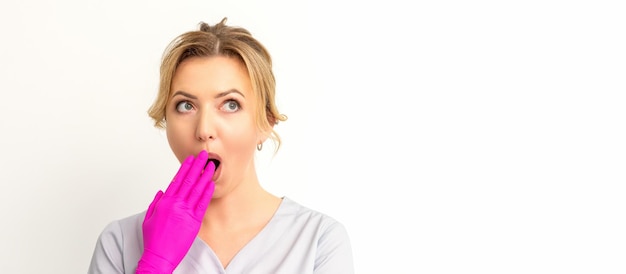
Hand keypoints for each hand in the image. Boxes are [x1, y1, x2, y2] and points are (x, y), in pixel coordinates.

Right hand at [136, 150, 215, 273]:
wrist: (158, 256)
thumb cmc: (153, 239)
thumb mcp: (148, 218)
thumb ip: (155, 203)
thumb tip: (162, 191)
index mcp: (164, 202)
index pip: (176, 180)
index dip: (185, 168)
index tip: (190, 159)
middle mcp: (175, 204)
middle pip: (188, 181)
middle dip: (197, 166)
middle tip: (204, 155)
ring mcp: (185, 212)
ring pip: (197, 190)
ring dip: (204, 176)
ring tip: (210, 166)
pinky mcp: (194, 221)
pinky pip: (202, 204)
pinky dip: (207, 193)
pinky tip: (211, 184)